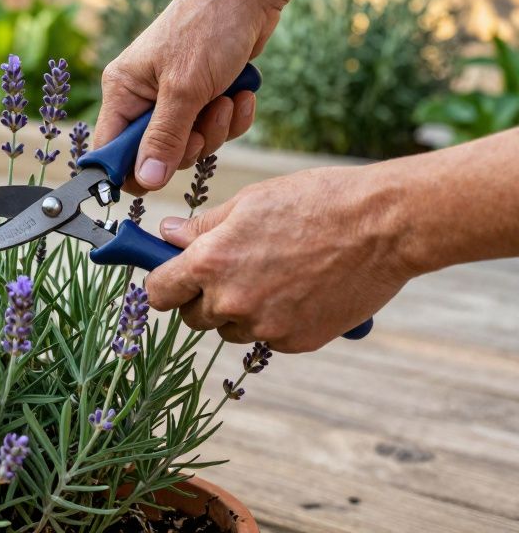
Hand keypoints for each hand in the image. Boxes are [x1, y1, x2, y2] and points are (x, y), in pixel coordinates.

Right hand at [94, 0, 279, 192]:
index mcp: (123, 90)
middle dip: (189, 144)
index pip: (110, 149)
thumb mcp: (184, 89)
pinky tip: (242, 95)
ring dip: (216, 128)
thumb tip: (146, 179)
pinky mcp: (203, 94)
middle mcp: (143, 95)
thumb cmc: (209, 27)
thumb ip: (164, 138)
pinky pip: (214, 127)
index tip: (158, 175)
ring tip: (227, 99)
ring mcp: (174, 96)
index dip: (130, 170)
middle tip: (204, 123)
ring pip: (191, 143)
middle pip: (156, 153)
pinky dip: (232, 117)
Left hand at [145, 166, 414, 352]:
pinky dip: (275, 321)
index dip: (163, 283)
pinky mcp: (298, 342)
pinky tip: (299, 290)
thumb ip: (203, 226)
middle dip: (202, 297)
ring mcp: (266, 327)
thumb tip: (167, 234)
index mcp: (211, 263)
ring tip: (273, 275)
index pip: (159, 292)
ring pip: (231, 330)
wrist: (385, 226)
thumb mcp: (250, 202)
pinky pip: (268, 338)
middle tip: (230, 270)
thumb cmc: (317, 202)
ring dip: (239, 311)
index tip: (171, 277)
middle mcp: (233, 301)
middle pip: (193, 316)